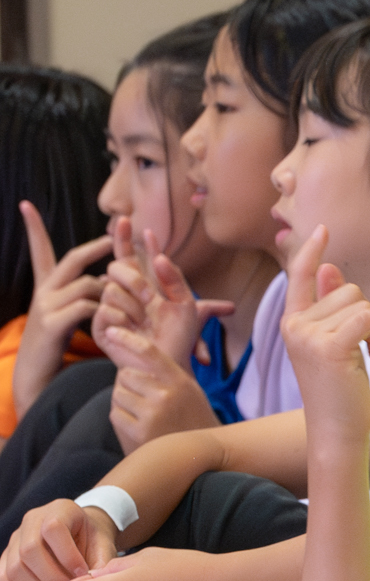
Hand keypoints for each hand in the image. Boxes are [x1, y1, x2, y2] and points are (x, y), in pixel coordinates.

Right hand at [0, 499, 117, 580]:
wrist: (79, 535)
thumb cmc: (92, 540)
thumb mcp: (103, 544)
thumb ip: (101, 562)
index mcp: (59, 510)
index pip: (53, 528)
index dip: (67, 556)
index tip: (83, 574)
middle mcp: (32, 520)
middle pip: (28, 550)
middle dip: (51, 579)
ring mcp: (16, 539)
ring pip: (14, 568)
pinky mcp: (6, 557)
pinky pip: (2, 579)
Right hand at [10, 203, 113, 418]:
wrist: (37, 375)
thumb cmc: (55, 346)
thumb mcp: (66, 316)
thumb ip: (82, 297)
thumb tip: (107, 281)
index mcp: (46, 287)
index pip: (40, 251)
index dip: (33, 229)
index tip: (25, 205)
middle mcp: (44, 291)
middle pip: (71, 259)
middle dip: (95, 247)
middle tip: (115, 239)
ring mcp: (46, 306)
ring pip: (87, 285)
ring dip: (114, 292)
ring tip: (133, 304)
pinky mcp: (52, 324)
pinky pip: (86, 308)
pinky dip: (105, 312)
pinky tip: (117, 322)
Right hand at [93, 221, 231, 368]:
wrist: (167, 365)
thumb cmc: (178, 339)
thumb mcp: (187, 306)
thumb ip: (176, 279)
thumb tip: (161, 255)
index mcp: (142, 285)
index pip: (128, 255)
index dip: (124, 237)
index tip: (126, 219)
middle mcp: (124, 294)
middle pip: (117, 267)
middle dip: (134, 279)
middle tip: (150, 298)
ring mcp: (111, 309)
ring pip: (112, 289)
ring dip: (134, 306)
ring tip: (145, 323)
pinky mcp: (101, 327)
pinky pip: (106, 310)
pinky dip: (123, 319)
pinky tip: (132, 331)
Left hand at [97, 324, 216, 451]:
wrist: (201, 460)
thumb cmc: (193, 422)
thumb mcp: (189, 392)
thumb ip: (166, 374)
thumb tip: (133, 359)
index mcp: (181, 381)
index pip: (149, 352)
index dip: (127, 339)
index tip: (111, 331)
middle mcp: (167, 395)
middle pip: (126, 375)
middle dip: (129, 385)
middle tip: (143, 400)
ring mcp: (152, 414)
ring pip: (118, 394)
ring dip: (124, 403)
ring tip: (144, 416)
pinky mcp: (139, 432)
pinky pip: (115, 413)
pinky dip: (122, 419)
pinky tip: (140, 428)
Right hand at [282, 226, 369, 449]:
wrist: (336, 433)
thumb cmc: (338, 393)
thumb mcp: (334, 346)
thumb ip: (332, 309)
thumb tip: (332, 269)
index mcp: (292, 323)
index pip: (300, 276)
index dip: (312, 251)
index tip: (323, 229)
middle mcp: (294, 325)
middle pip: (345, 289)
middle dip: (369, 313)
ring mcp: (309, 336)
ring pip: (358, 303)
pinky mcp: (329, 348)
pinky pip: (365, 318)